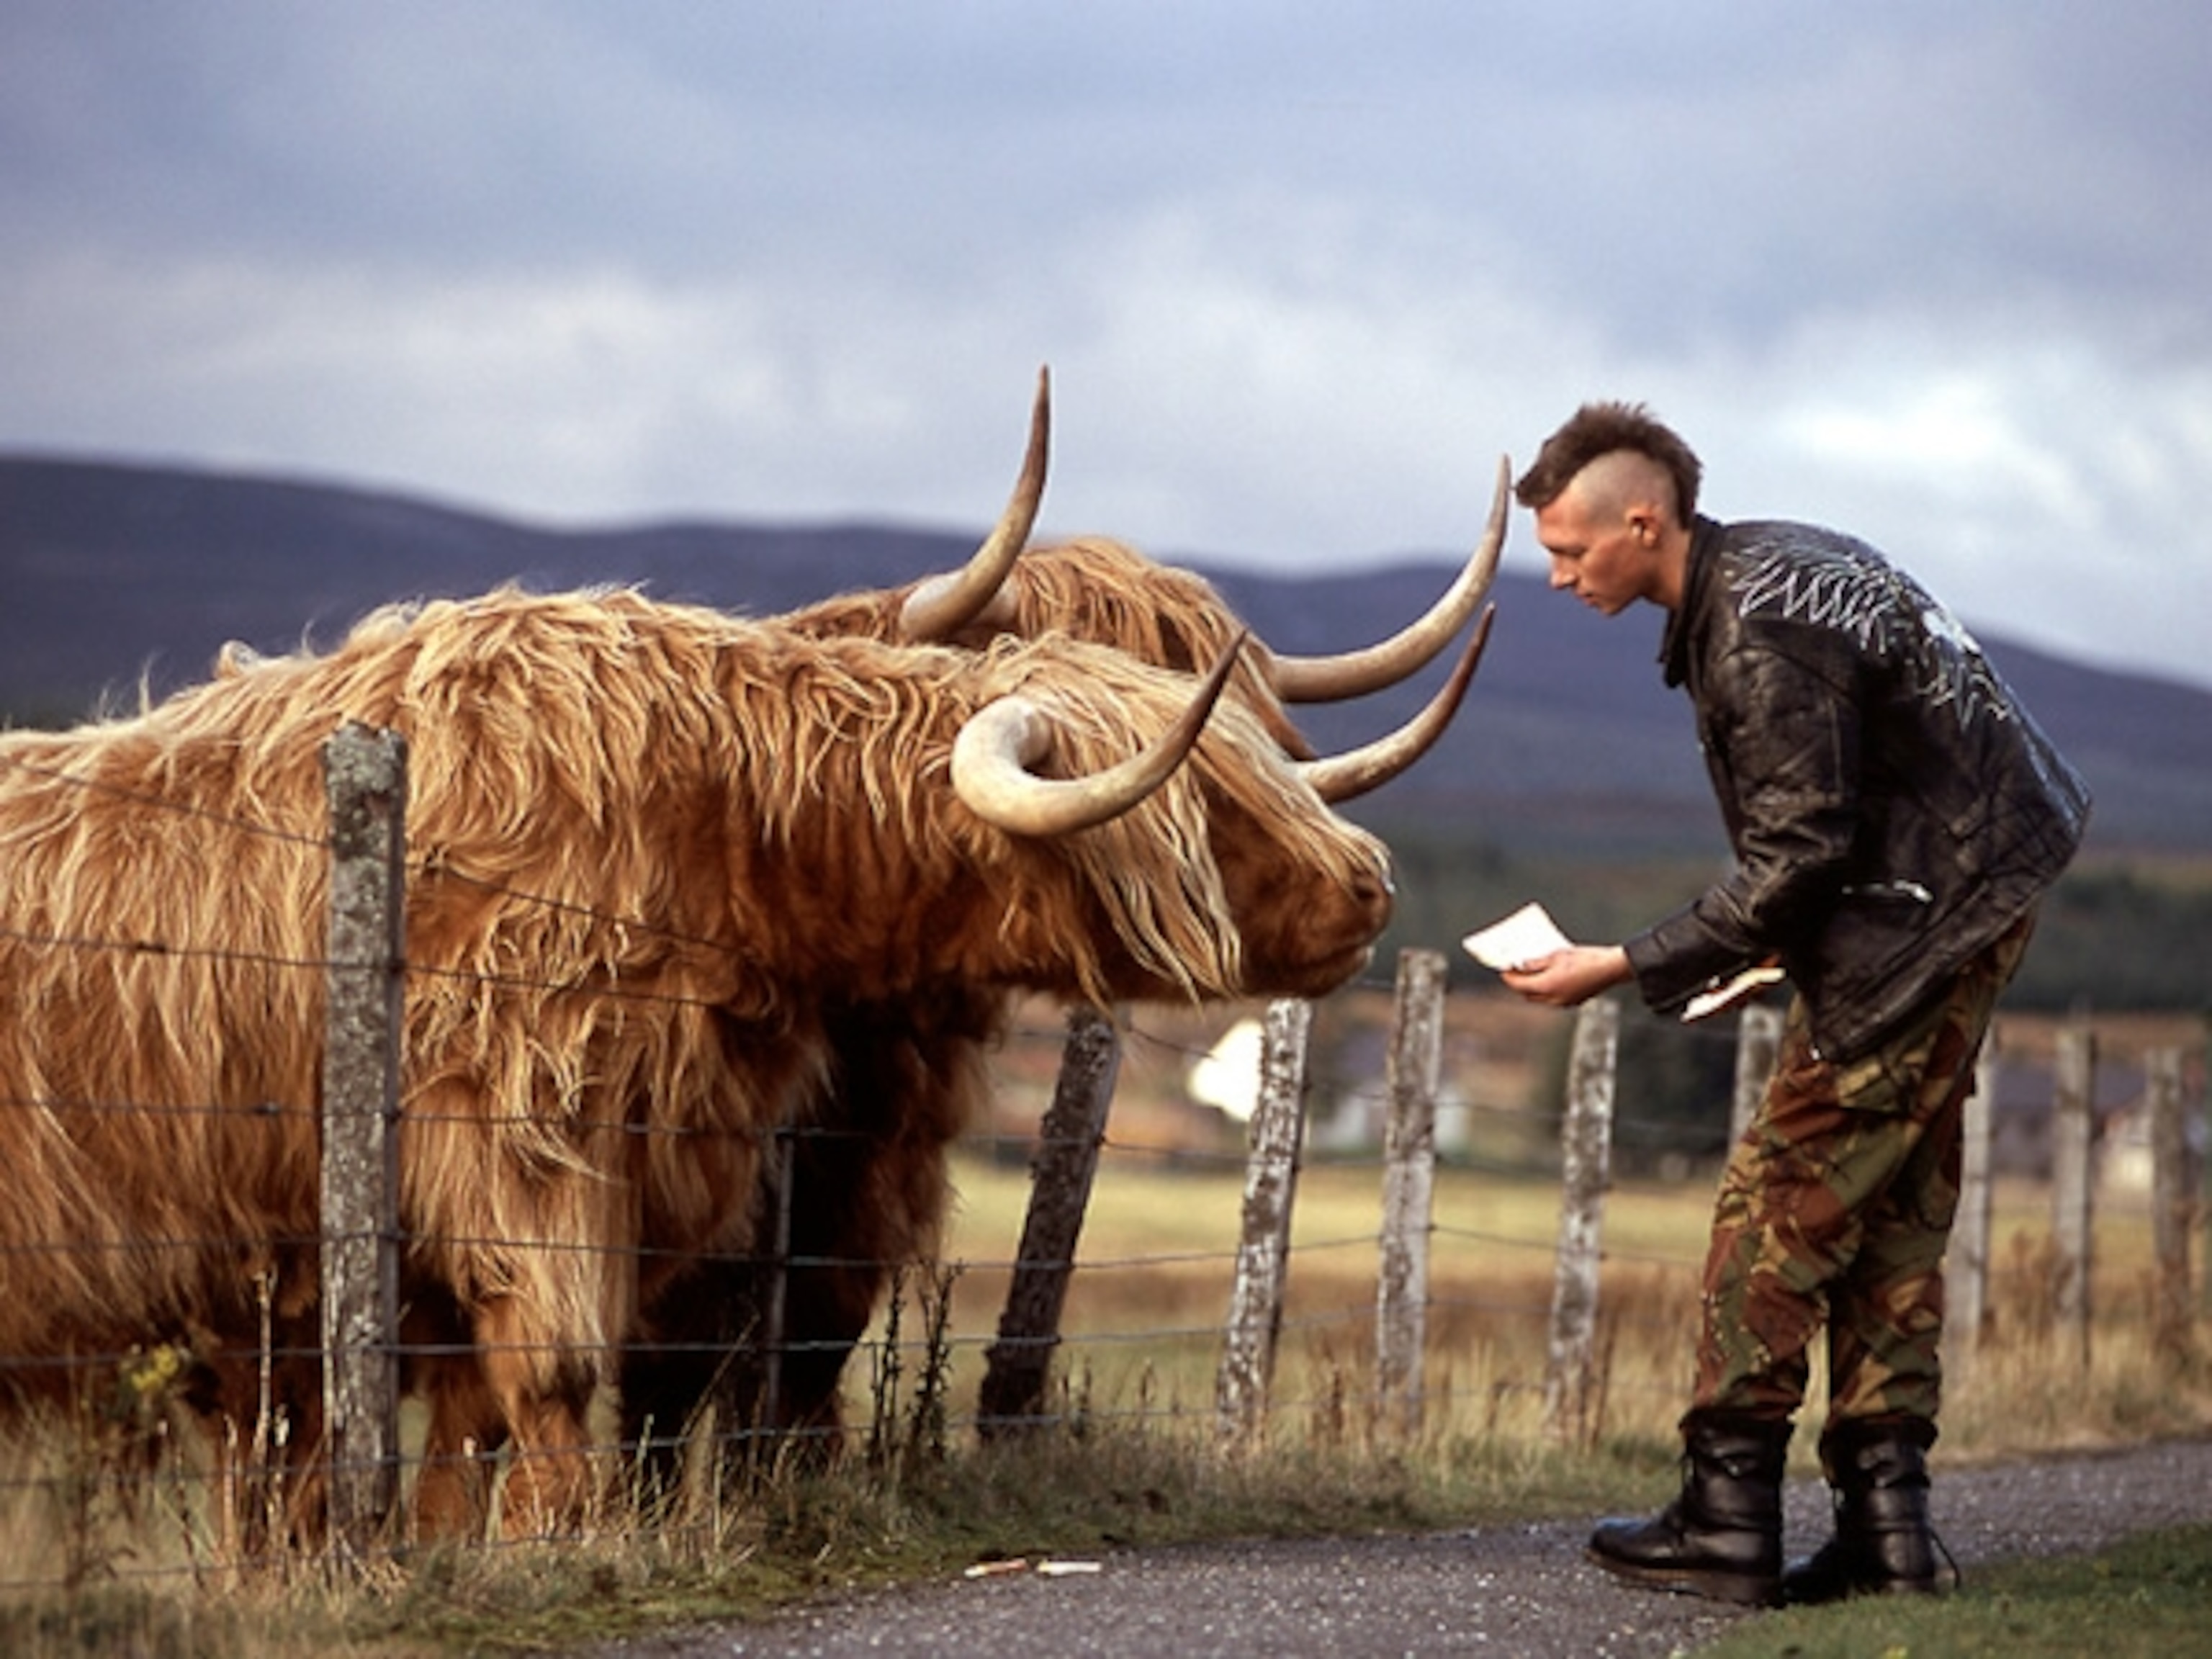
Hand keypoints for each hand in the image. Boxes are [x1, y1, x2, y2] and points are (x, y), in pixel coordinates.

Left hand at [1499, 944, 1632, 1007]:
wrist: (1612, 969)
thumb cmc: (1587, 959)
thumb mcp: (1557, 955)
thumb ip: (1536, 963)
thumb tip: (1521, 965)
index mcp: (1547, 987)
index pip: (1519, 985)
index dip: (1509, 977)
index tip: (1504, 969)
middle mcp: (1553, 999)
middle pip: (1527, 994)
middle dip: (1520, 984)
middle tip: (1517, 970)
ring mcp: (1564, 1003)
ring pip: (1540, 999)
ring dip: (1534, 988)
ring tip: (1533, 973)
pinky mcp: (1573, 1002)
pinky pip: (1553, 999)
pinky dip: (1547, 990)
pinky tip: (1550, 977)